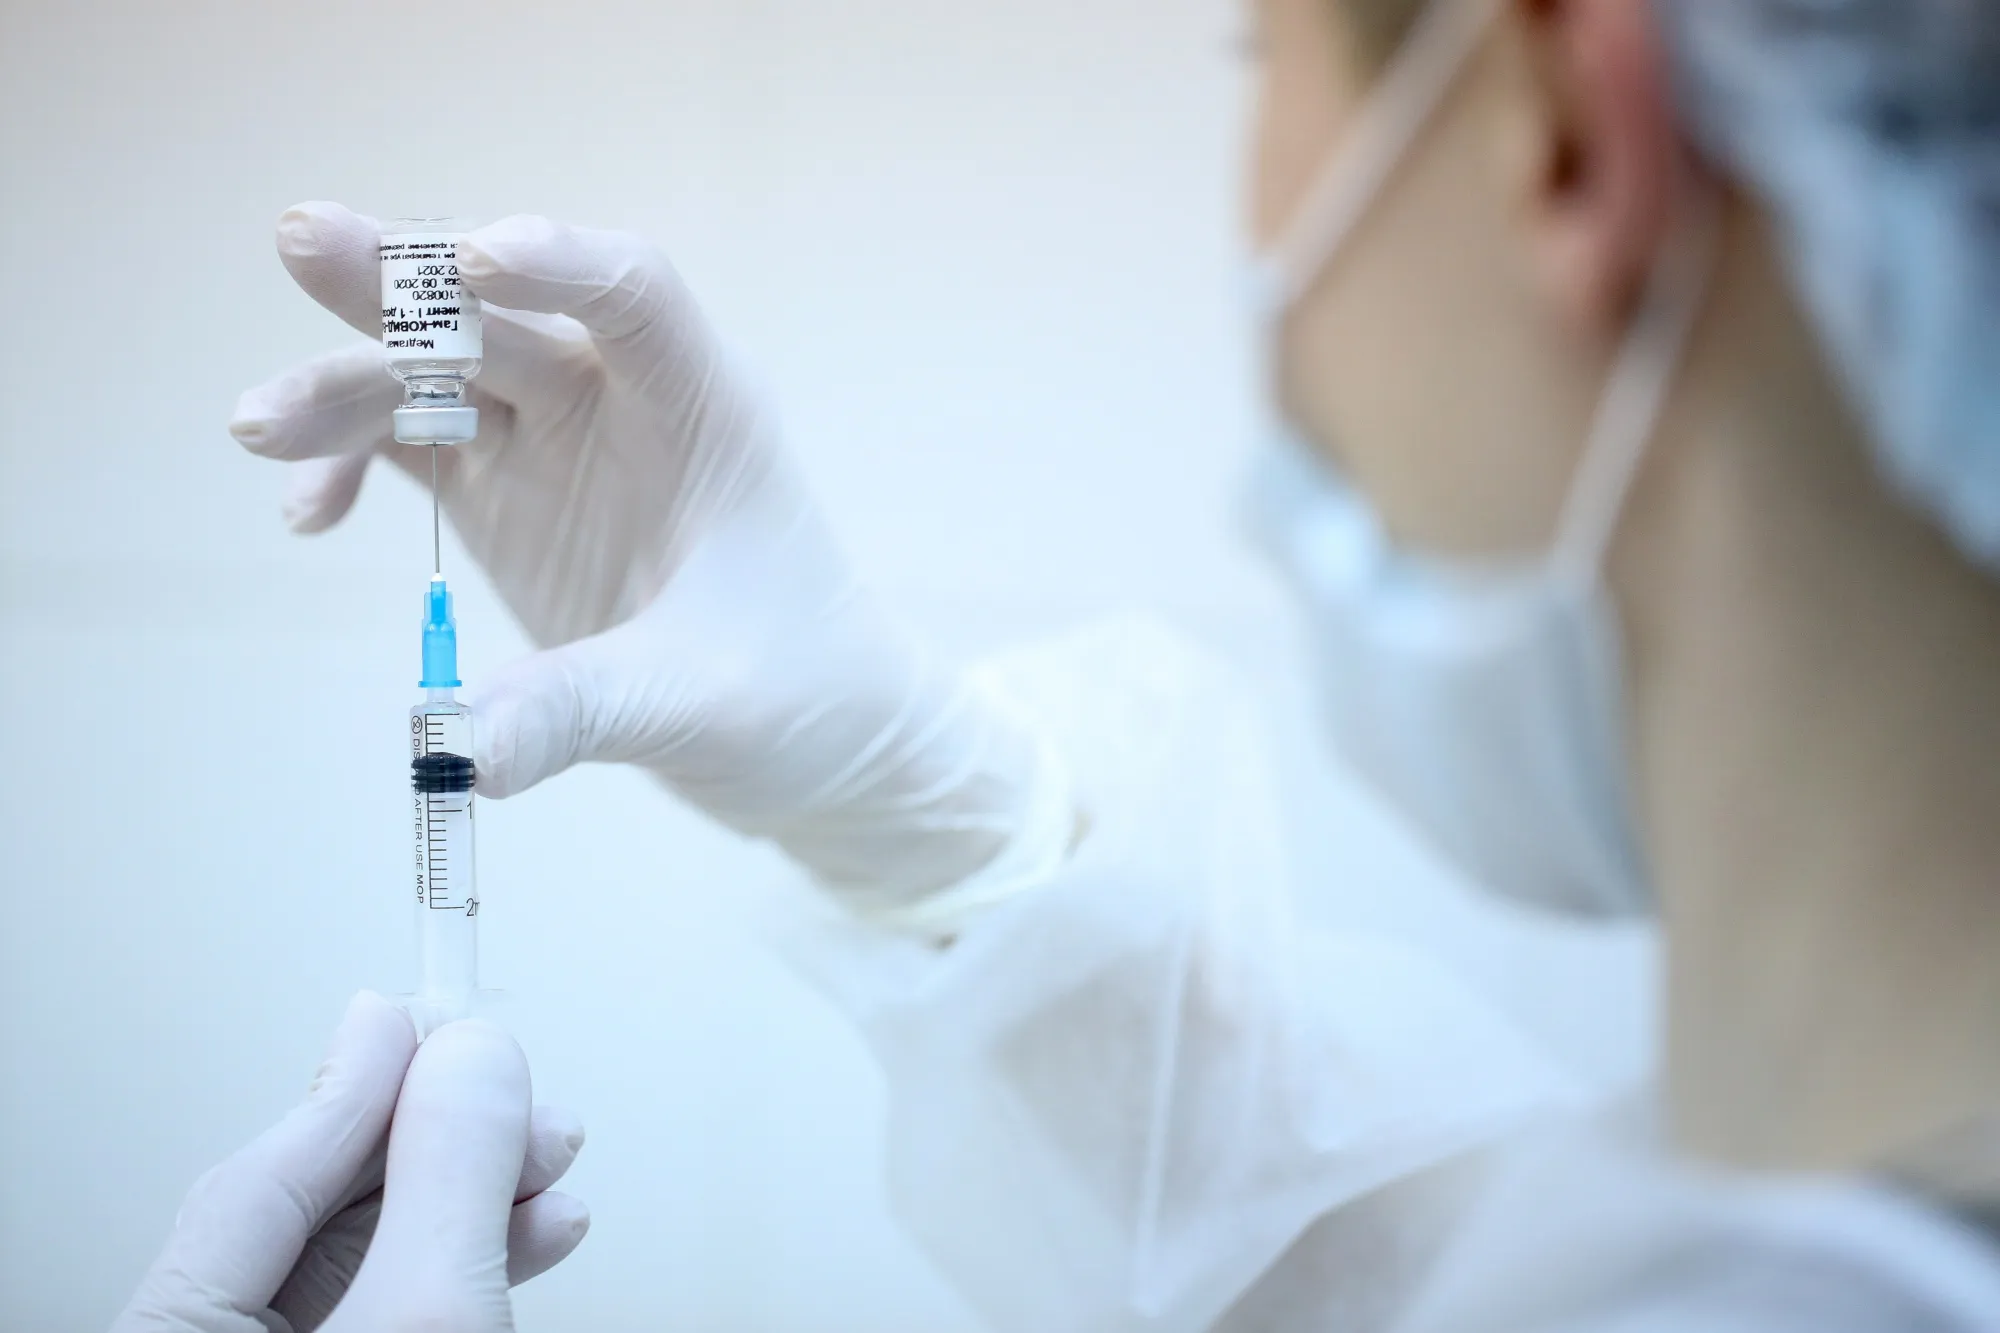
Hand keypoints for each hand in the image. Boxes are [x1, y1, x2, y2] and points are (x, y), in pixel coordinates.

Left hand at [114, 993, 586, 1332]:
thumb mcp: (428, 1312)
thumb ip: (444, 1180)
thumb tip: (467, 1057)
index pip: (260, 1179)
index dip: (356, 1085)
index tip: (419, 1014)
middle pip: (321, 1212)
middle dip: (438, 1140)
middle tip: (505, 1085)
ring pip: (375, 1257)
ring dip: (475, 1194)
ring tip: (548, 1154)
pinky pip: (406, 1302)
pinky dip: (475, 1256)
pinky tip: (536, 1226)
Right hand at [231, 204, 1069, 922]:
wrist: (821, 742)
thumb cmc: (804, 694)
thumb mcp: (700, 704)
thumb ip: (582, 712)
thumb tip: (458, 752)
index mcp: (705, 410)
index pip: (634, 292)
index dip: (558, 261)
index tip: (476, 261)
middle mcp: (624, 402)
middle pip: (504, 310)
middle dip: (405, 283)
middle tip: (304, 239)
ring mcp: (557, 442)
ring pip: (438, 374)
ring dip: (350, 385)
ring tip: (259, 429)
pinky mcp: (509, 494)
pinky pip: (410, 445)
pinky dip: (353, 462)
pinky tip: (309, 515)